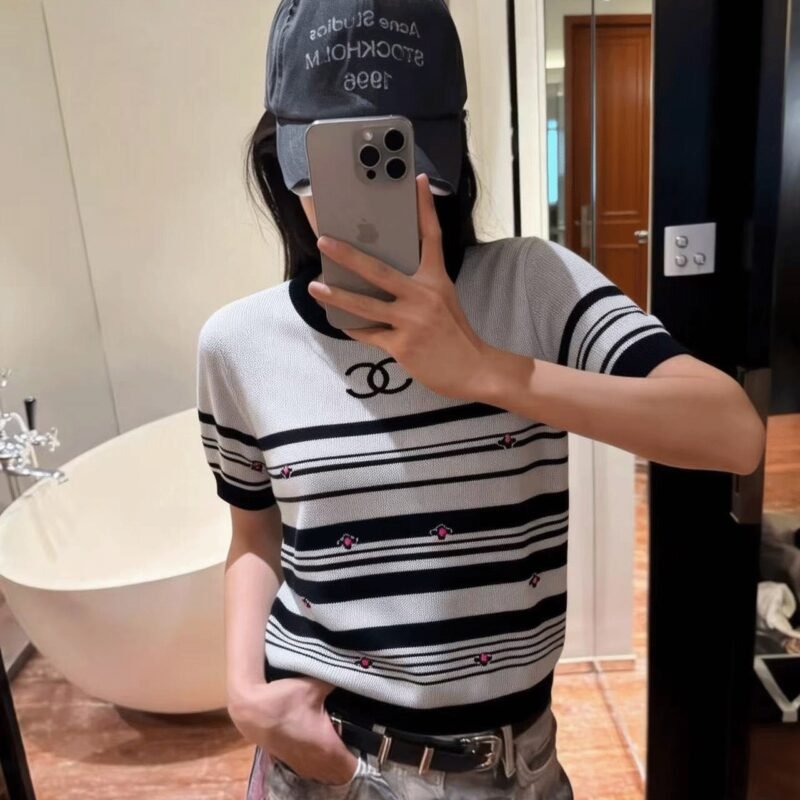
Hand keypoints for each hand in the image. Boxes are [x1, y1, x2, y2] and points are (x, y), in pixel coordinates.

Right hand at [227, 676, 358, 784]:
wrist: (250, 710)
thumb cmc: (284, 699)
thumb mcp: (312, 686)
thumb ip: (335, 680)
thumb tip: (355, 669)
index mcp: (326, 748)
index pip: (352, 769)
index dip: (363, 760)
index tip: (368, 746)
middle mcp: (315, 763)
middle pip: (340, 775)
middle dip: (349, 763)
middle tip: (355, 743)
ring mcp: (300, 765)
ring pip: (324, 775)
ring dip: (333, 766)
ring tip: (339, 745)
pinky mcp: (288, 762)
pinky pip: (311, 771)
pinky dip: (318, 764)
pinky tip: (319, 746)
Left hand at [307, 173, 492, 401]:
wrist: (473, 369)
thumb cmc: (455, 334)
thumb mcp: (444, 300)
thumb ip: (419, 285)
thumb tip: (382, 275)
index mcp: (437, 280)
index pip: (431, 236)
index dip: (425, 208)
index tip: (417, 181)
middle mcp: (424, 296)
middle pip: (379, 270)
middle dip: (348, 255)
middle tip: (323, 241)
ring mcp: (412, 321)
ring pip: (364, 305)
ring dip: (336, 295)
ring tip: (315, 286)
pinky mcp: (403, 345)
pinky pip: (369, 334)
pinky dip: (353, 328)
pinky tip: (340, 322)